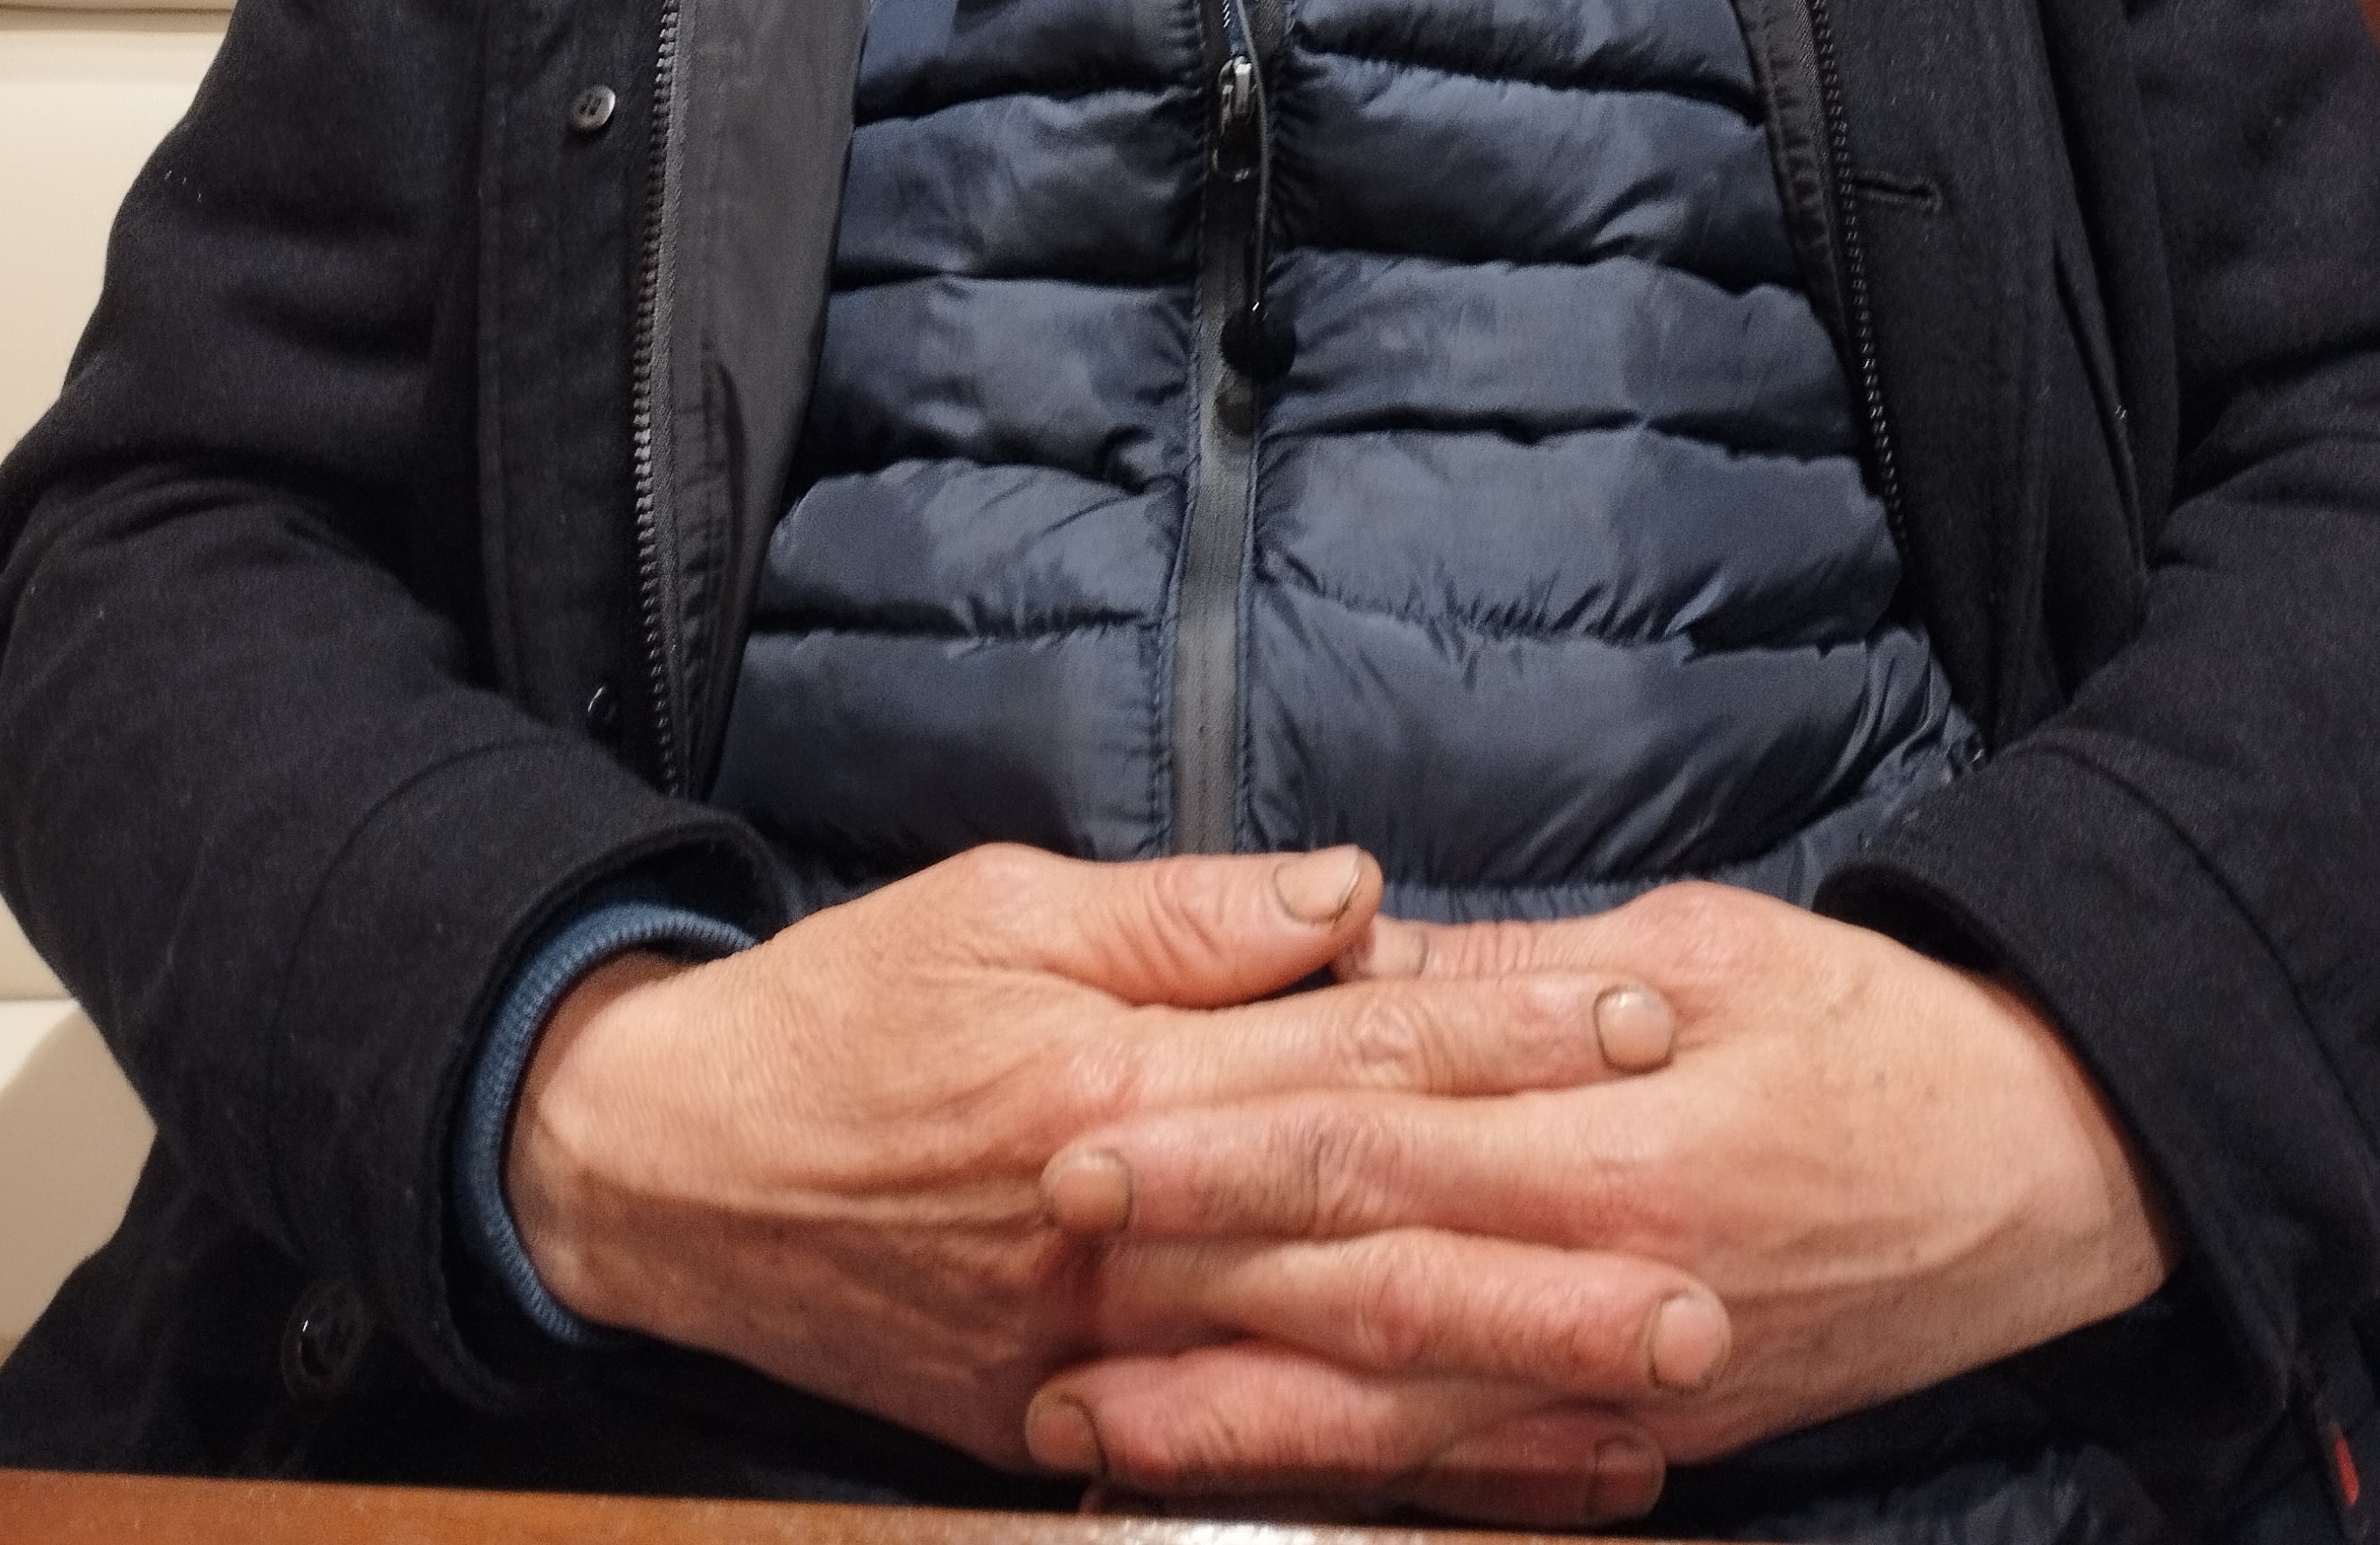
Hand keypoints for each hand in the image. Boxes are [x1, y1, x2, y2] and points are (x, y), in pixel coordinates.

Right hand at [507, 840, 1726, 1511]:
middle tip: (1709, 1277)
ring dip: (1501, 1403)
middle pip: (1369, 1247)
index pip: (1351, 1051)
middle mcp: (1124, 1231)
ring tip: (1652, 1410)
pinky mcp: (1060, 1435)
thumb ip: (1185, 912)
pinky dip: (1385, 1492)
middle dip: (1546, 1262)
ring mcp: (1096, 1358)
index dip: (1501, 1038)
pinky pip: (1248, 1473)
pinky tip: (1499, 1496)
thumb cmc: (844, 1007)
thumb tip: (1353, 894)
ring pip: (1331, 1386)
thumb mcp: (997, 904)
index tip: (1638, 1024)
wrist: (670, 1170)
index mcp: (1117, 1073)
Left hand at [1037, 880, 2179, 1499]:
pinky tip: (1266, 1490)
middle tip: (1034, 1291)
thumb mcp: (1702, 945)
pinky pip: (1494, 1478)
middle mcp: (1614, 1276)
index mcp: (1615, 1130)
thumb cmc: (1873, 1024)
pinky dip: (1370, 1491)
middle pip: (1363, 1292)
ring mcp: (1639, 1382)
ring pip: (1404, 1422)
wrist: (2055, 1164)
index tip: (1088, 1137)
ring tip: (1085, 1427)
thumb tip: (1354, 966)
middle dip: (1188, 1294)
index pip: (1373, 1139)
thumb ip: (1518, 978)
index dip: (1222, 1143)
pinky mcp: (1668, 1437)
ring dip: (1237, 1426)